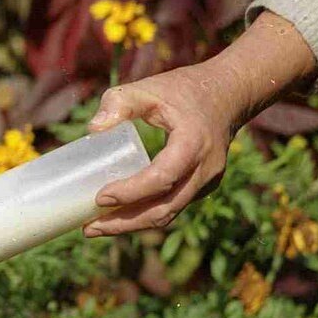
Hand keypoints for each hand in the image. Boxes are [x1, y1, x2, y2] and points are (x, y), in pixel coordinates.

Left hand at [83, 65, 235, 236]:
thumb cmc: (183, 90)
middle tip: (88, 228)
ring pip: (167, 214)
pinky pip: (172, 207)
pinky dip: (144, 215)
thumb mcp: (149, 88)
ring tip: (95, 227)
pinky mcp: (203, 187)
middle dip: (123, 223)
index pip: (161, 178)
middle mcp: (205, 169)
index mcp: (193, 143)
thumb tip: (93, 129)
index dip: (130, 192)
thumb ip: (119, 102)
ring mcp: (207, 182)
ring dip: (131, 225)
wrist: (229, 94)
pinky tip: (118, 216)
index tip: (99, 197)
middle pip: (163, 209)